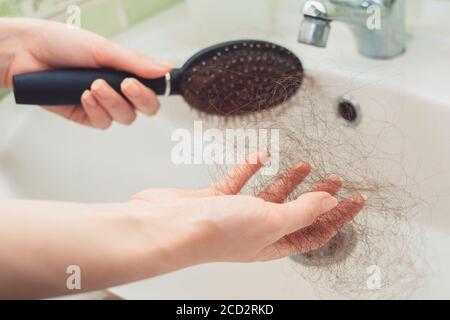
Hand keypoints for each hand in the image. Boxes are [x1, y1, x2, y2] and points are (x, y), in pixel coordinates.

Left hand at [2, 18, 171, 128]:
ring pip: (125, 117)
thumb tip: (165, 68)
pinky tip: (83, 95)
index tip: (147, 82)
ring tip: (94, 85)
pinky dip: (96, 109)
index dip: (154, 90)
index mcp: (126, 70)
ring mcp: (104, 104)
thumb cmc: (62, 43)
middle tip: (126, 85)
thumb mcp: (104, 49)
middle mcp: (119, 89)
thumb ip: (135, 62)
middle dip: (139, 99)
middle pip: (146, 108)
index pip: (153, 88)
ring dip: (112, 102)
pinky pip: (103, 122)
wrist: (27, 53)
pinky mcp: (87, 116)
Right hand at [130, 151, 364, 263]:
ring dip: (289, 180)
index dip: (339, 216)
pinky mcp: (216, 199)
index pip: (316, 230)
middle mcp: (256, 230)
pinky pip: (240, 180)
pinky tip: (260, 156)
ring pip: (269, 195)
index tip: (356, 200)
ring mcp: (235, 214)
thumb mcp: (271, 221)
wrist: (169, 226)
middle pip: (296, 212)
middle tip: (335, 179)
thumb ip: (302, 211)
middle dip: (318, 196)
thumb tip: (330, 203)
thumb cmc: (214, 233)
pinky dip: (251, 168)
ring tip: (306, 165)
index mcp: (273, 242)